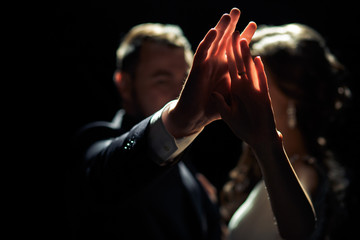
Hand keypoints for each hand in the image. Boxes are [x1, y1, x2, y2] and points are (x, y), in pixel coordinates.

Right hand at [163, 8, 256, 137]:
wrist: (196, 116)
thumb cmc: (213, 106)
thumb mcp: (232, 93)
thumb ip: (240, 85)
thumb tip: (256, 79)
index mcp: (225, 68)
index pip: (236, 49)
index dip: (244, 37)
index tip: (253, 24)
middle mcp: (215, 62)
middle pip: (224, 40)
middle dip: (231, 25)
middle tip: (237, 10)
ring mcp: (206, 64)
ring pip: (213, 43)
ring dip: (220, 29)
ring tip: (228, 15)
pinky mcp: (197, 69)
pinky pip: (202, 53)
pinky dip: (207, 42)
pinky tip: (213, 32)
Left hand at [213, 34, 278, 148]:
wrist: (258, 139)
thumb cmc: (243, 128)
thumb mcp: (228, 115)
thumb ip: (221, 104)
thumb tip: (213, 92)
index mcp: (236, 91)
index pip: (231, 71)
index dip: (227, 58)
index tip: (223, 44)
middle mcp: (245, 88)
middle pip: (240, 66)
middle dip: (236, 51)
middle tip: (233, 34)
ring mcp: (255, 91)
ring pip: (250, 71)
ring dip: (246, 57)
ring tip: (242, 42)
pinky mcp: (263, 98)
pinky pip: (261, 83)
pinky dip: (259, 72)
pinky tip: (257, 60)